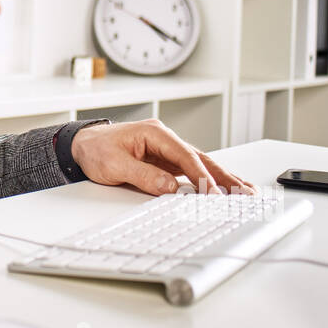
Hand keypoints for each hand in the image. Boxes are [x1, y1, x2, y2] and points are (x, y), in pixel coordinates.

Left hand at [70, 119, 257, 195]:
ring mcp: (167, 150)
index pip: (185, 156)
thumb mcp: (114, 165)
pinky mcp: (166, 162)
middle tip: (245, 191)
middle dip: (224, 176)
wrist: (82, 145)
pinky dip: (208, 180)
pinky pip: (191, 171)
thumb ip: (143, 176)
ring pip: (200, 165)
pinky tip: (223, 188)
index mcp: (155, 134)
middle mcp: (165, 140)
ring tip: (245, 191)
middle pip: (200, 159)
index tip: (213, 193)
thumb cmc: (96, 150)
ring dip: (221, 178)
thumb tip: (170, 188)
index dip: (201, 176)